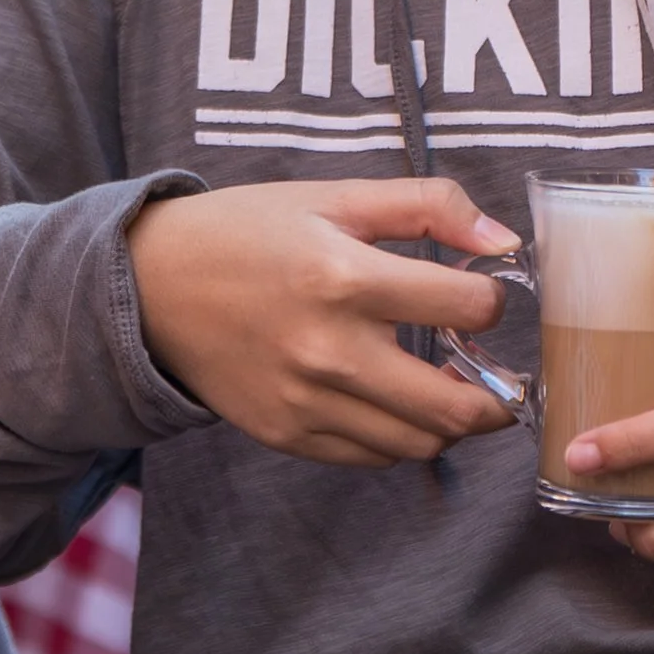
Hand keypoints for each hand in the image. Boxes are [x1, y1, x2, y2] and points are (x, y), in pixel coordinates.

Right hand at [128, 179, 523, 466]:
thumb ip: (427, 205)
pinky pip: (372, 457)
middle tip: (501, 379)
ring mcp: (306, 403)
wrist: (149, 287)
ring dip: (451, 422)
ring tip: (446, 390)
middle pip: (458, 406)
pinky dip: (399, 437)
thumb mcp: (333, 197)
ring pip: (421, 443)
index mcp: (346, 278)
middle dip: (500, 396)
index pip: (471, 308)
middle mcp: (330, 351)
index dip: (493, 299)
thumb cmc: (246, 233)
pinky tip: (393, 403)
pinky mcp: (287, 435)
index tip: (481, 294)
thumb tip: (504, 239)